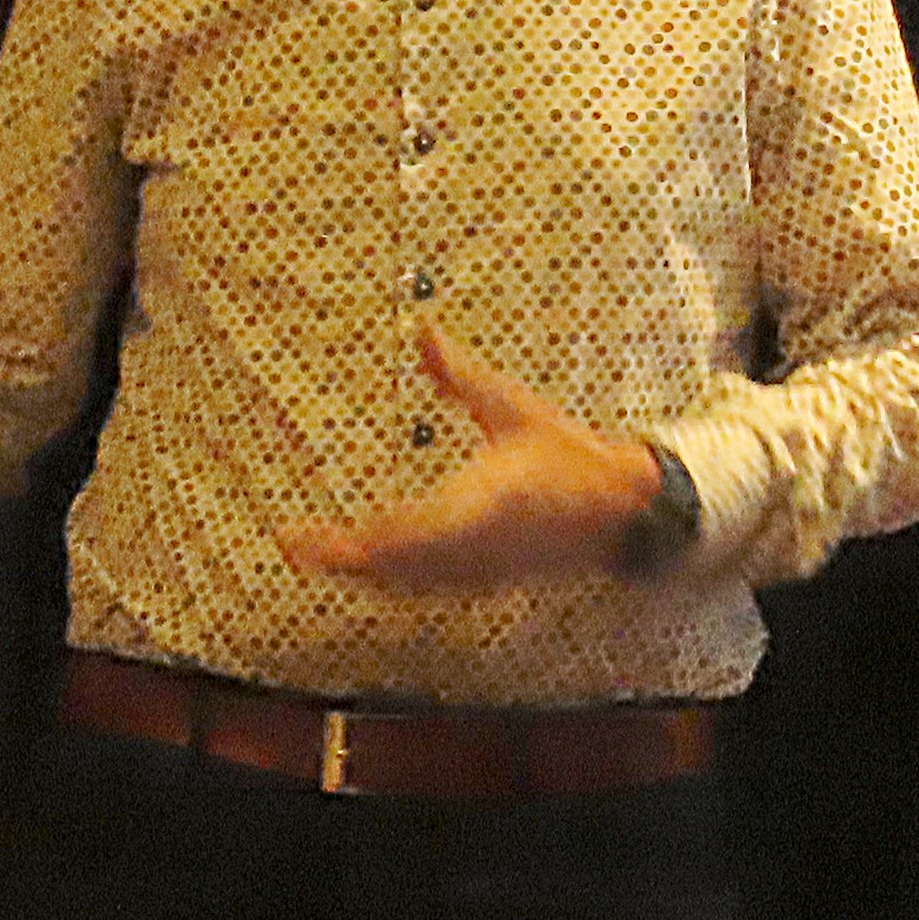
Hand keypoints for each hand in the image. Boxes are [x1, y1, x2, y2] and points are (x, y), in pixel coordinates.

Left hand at [278, 327, 661, 592]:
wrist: (626, 507)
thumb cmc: (571, 455)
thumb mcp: (514, 408)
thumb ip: (460, 375)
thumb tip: (421, 330)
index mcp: (476, 503)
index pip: (395, 535)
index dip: (343, 545)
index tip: (302, 536)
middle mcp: (472, 546)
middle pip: (388, 568)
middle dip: (339, 559)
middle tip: (293, 544)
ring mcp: (480, 569)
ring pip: (405, 583)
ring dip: (362, 574)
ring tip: (320, 556)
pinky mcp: (488, 579)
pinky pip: (430, 589)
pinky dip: (395, 583)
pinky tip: (377, 574)